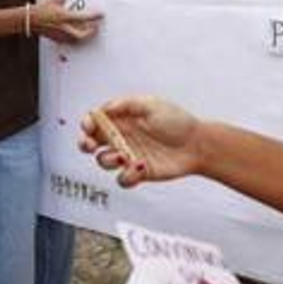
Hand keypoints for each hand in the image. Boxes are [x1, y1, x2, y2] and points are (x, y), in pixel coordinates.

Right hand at [31, 0, 102, 43]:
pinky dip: (77, 38)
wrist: (30, 20)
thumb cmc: (41, 9)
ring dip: (85, 35)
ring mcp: (61, 34)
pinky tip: (77, 33)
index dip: (95, 16)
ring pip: (78, 39)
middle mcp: (65, 27)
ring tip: (88, 29)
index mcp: (65, 16)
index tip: (101, 14)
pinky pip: (71, 40)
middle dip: (92, 32)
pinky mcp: (57, 38)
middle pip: (83, 34)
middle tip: (96, 27)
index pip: (84, 17)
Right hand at [78, 95, 201, 186]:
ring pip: (103, 161)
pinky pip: (122, 179)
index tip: (88, 127)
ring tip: (123, 156)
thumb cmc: (178, 122)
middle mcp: (122, 137)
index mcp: (123, 119)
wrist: (197, 145)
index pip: (96, 121)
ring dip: (107, 160)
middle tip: (90, 145)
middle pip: (92, 142)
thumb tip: (105, 108)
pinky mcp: (137, 173)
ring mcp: (128, 156)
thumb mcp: (152, 105)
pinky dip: (126, 176)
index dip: (87, 124)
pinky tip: (140, 167)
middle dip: (85, 144)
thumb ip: (127, 104)